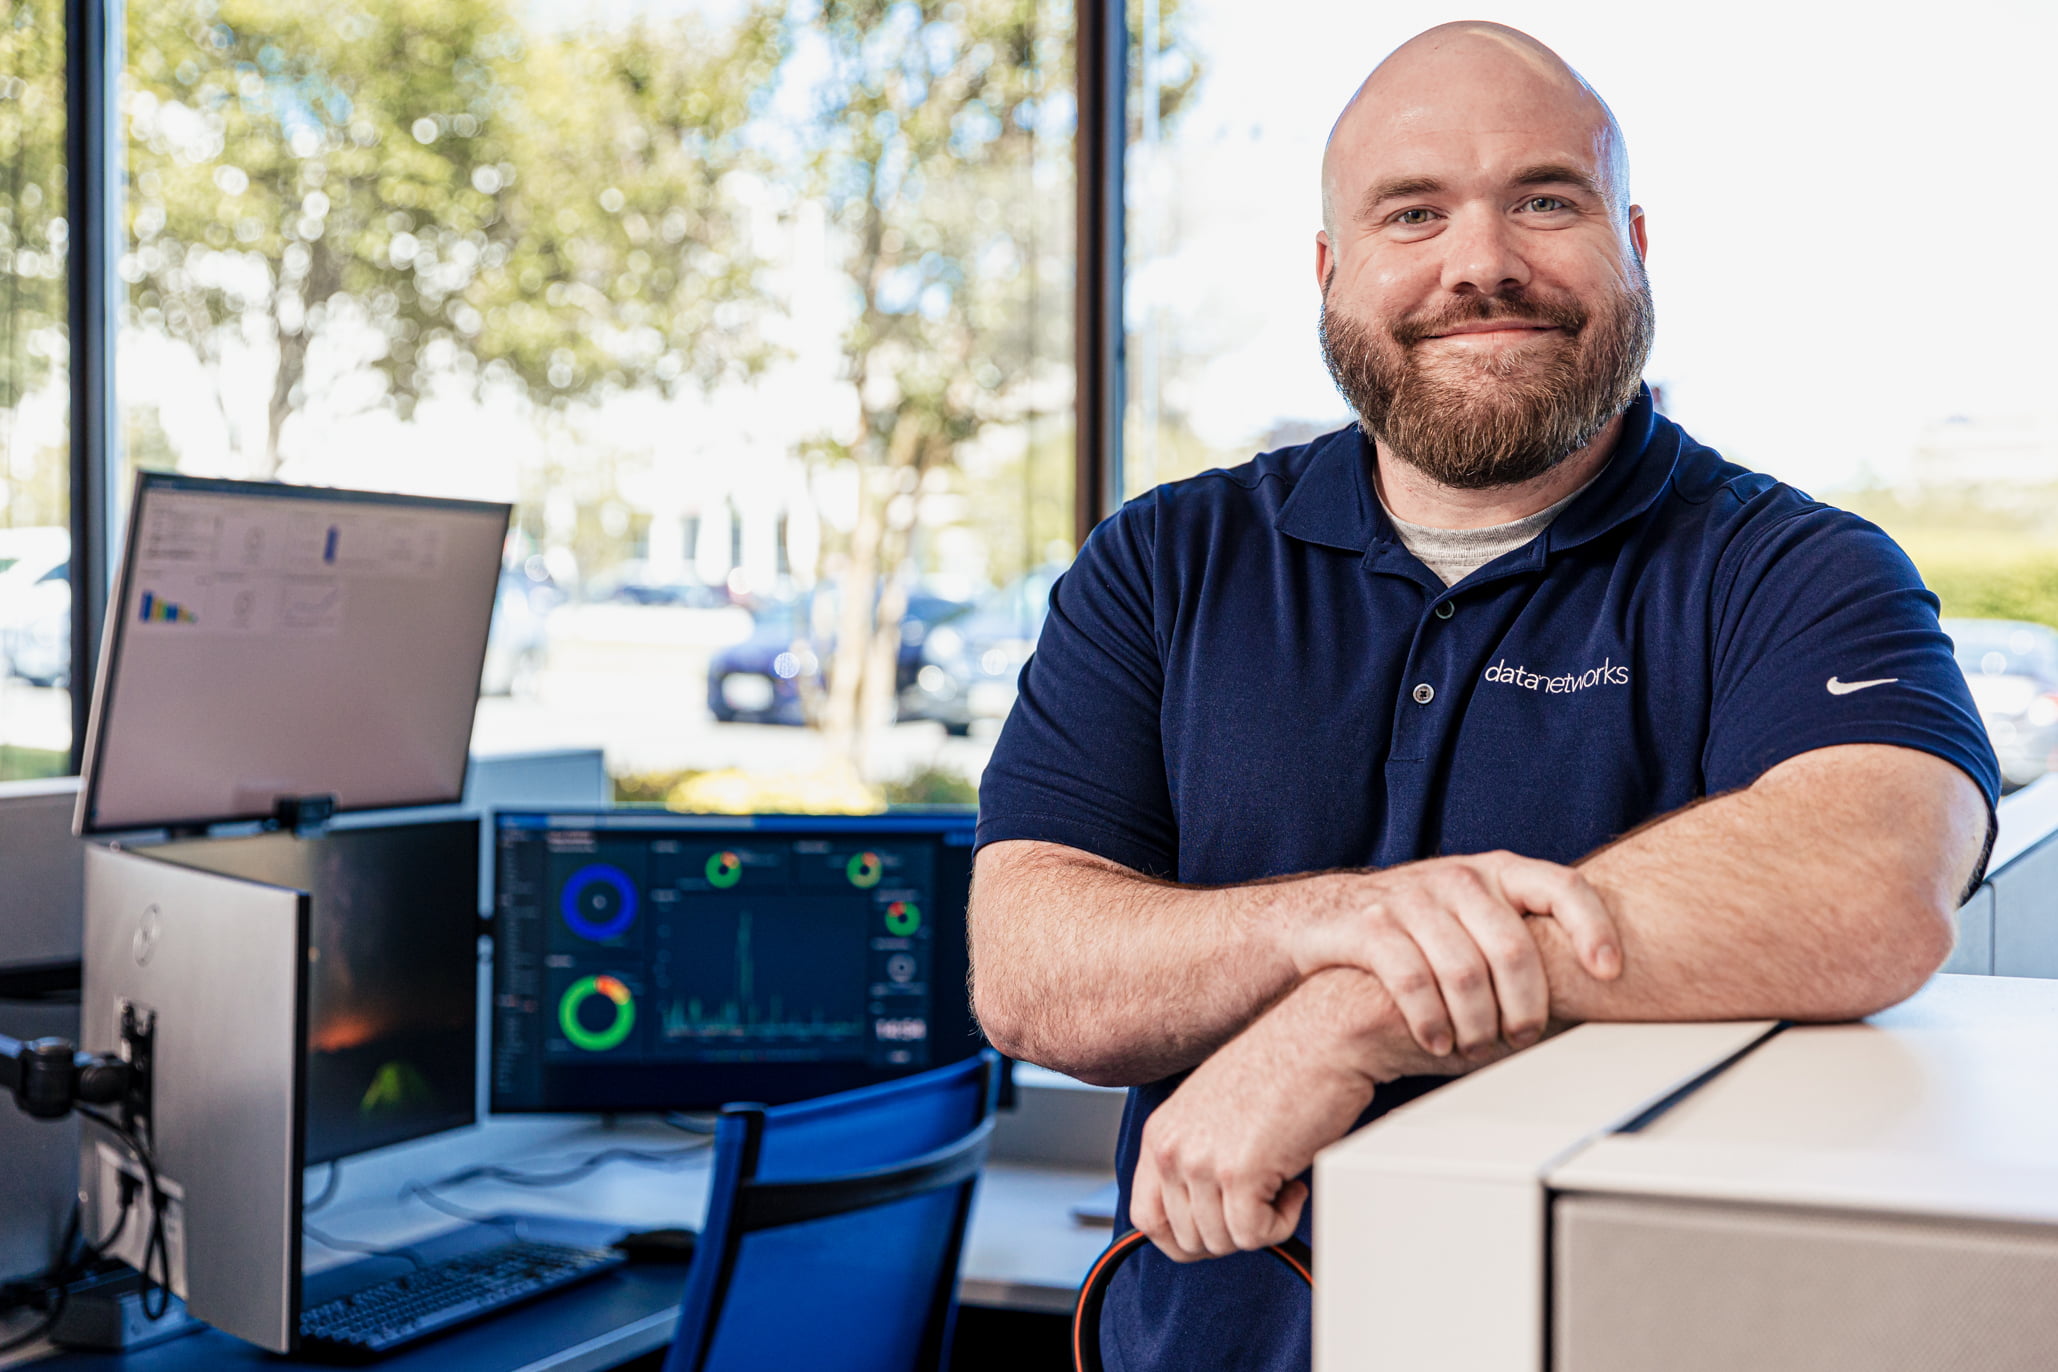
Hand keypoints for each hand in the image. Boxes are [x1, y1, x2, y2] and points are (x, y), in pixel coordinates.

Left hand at [1130, 970, 1418, 1261]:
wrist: (1323, 1037)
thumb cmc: (1282, 1066)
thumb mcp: (1215, 1110)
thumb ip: (1196, 1156)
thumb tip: (1204, 1211)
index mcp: (1161, 1132)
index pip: (1147, 1217)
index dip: (1184, 1239)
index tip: (1217, 1231)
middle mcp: (1172, 1147)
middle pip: (1186, 1239)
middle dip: (1231, 1233)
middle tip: (1261, 1202)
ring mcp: (1201, 1161)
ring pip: (1222, 1241)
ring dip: (1261, 1224)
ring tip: (1281, 1182)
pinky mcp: (1239, 1173)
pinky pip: (1255, 1235)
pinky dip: (1282, 1223)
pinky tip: (1293, 1185)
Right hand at [1288, 852, 1620, 1060]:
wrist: (1328, 917)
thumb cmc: (1425, 933)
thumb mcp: (1479, 920)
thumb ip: (1526, 942)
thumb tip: (1602, 1001)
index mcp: (1499, 871)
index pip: (1562, 885)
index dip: (1592, 927)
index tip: (1610, 973)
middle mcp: (1459, 877)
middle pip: (1513, 947)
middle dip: (1526, 1006)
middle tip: (1523, 1039)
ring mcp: (1412, 897)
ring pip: (1464, 971)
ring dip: (1477, 1023)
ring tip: (1477, 1049)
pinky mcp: (1370, 924)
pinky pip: (1411, 979)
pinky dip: (1431, 1020)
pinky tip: (1438, 1041)